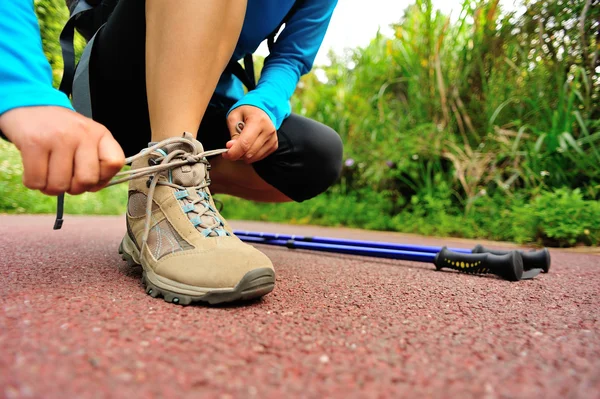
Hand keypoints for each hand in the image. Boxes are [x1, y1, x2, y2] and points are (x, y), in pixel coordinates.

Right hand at [0, 106, 124, 195]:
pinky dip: (34, 183)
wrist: (29, 105)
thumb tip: (93, 187)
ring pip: (60, 185)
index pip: (114, 163)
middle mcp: (82, 133)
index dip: (103, 179)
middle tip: (65, 179)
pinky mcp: (34, 143)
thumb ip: (96, 160)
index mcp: (100, 134)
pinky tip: (34, 171)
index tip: (90, 177)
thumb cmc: (61, 130)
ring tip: (48, 174)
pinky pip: (36, 181)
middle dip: (74, 188)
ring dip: (51, 188)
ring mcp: (59, 137)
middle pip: (86, 181)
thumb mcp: (87, 137)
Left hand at [222, 105, 277, 162]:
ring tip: (240, 146)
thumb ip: (233, 133)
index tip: (226, 154)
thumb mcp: (234, 117)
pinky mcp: (274, 145)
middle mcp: (268, 130)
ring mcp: (272, 139)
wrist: (261, 110)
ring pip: (254, 157)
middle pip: (249, 153)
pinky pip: (260, 157)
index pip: (245, 143)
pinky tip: (249, 147)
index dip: (233, 152)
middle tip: (230, 149)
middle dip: (237, 154)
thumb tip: (231, 147)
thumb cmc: (247, 112)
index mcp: (258, 120)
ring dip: (244, 156)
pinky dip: (251, 155)